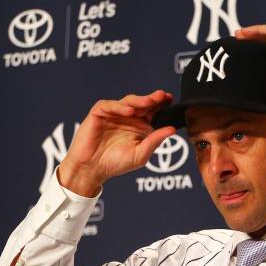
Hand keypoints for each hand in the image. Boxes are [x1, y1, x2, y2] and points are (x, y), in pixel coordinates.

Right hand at [59, 90, 174, 196]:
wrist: (93, 169)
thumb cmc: (116, 163)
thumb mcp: (140, 154)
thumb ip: (155, 141)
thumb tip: (172, 129)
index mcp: (140, 125)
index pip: (153, 111)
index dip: (161, 105)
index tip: (170, 100)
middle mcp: (128, 117)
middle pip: (142, 103)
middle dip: (153, 99)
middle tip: (162, 96)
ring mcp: (114, 114)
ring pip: (128, 102)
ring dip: (139, 101)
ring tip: (149, 102)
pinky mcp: (99, 113)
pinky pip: (110, 105)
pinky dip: (119, 107)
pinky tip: (129, 111)